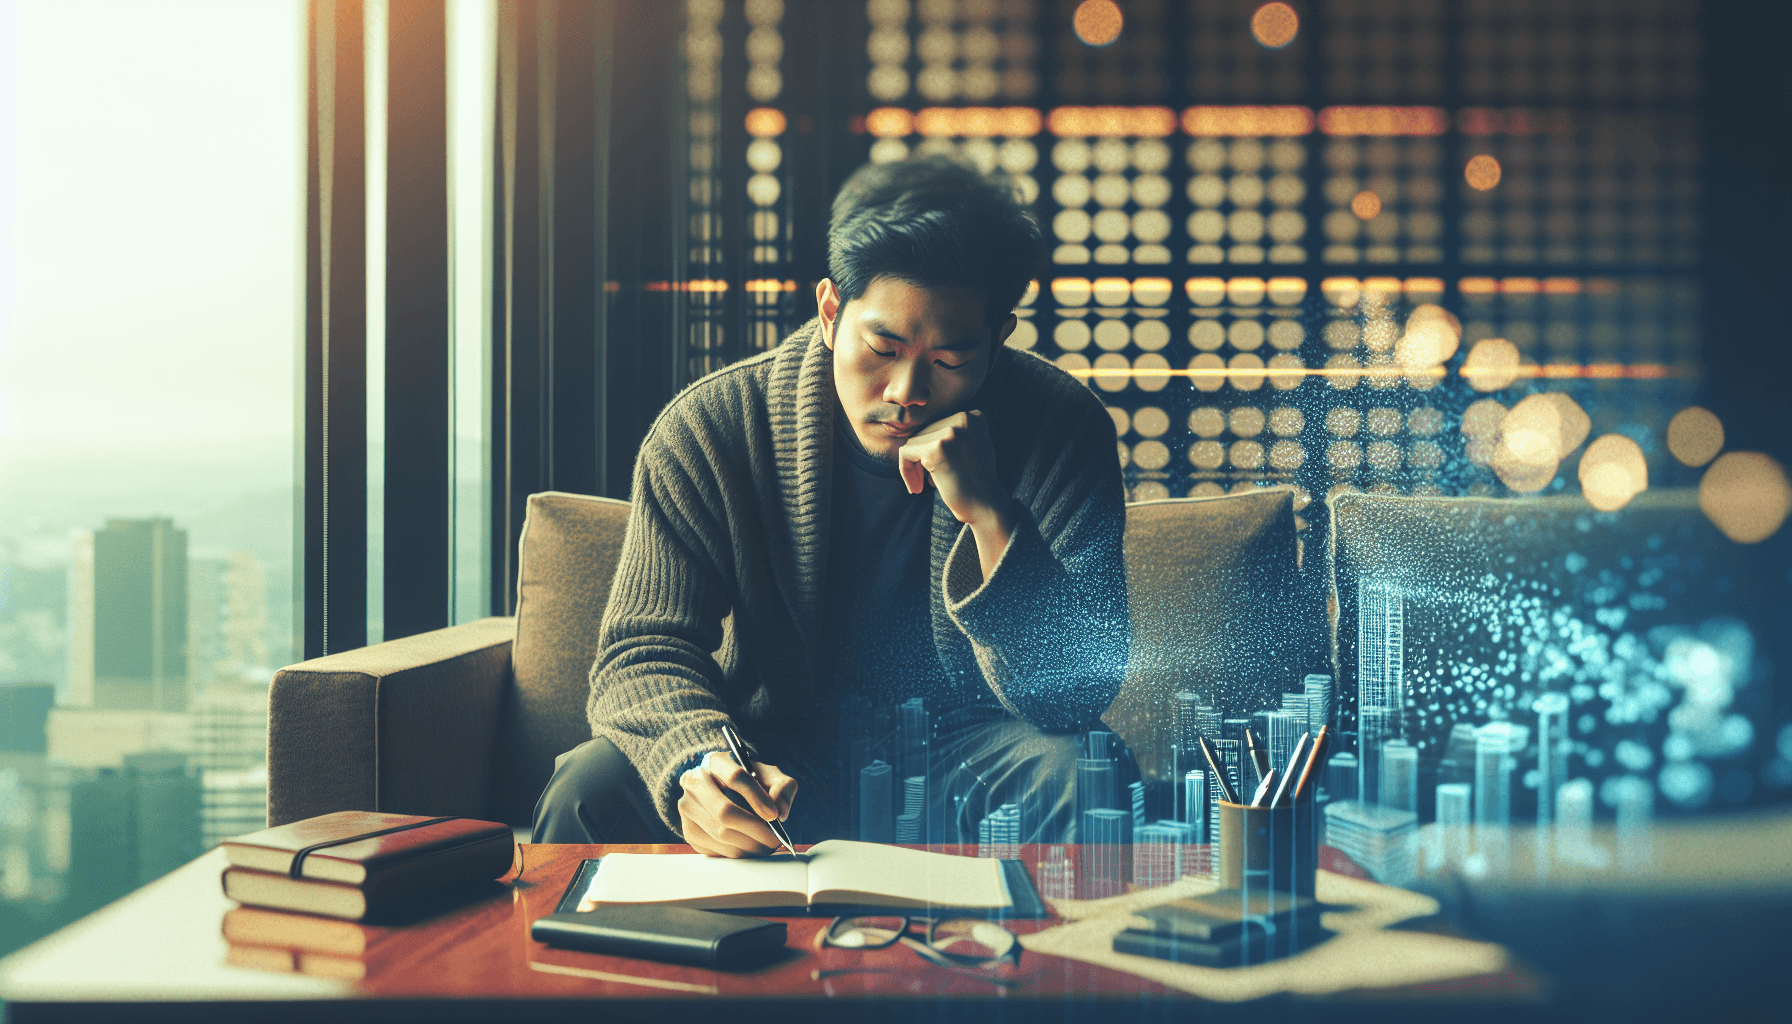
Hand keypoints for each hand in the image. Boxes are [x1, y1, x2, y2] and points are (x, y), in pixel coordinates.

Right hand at [678, 751, 797, 857]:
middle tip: (775, 840)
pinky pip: (715, 849)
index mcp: (716, 762)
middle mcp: (695, 782)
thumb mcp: (769, 775)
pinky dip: (737, 853)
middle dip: (755, 830)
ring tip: (766, 846)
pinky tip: (749, 848)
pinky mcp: (688, 831)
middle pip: (724, 812)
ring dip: (749, 846)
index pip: (735, 777)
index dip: (757, 797)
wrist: (722, 790)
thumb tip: (781, 812)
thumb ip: (782, 786)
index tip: (774, 815)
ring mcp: (687, 807)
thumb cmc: (749, 782)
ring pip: (720, 834)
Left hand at [897, 410, 1004, 527]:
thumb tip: (920, 432)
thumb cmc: (976, 482)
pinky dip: (906, 472)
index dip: (933, 448)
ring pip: (913, 442)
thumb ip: (954, 434)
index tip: (936, 470)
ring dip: (914, 466)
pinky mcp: (936, 448)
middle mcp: (963, 418)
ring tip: (925, 484)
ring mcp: (950, 432)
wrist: (986, 506)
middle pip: (924, 432)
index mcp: (972, 416)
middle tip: (929, 482)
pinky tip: (917, 488)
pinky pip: (905, 453)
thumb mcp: (972, 447)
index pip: (937, 425)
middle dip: (922, 458)